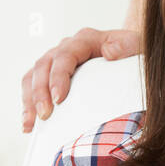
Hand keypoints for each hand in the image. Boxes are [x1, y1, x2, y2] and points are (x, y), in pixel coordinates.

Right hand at [21, 26, 141, 132]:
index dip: (58, 77)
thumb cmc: (132, 52)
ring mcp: (56, 60)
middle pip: (43, 66)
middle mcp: (66, 47)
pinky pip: (32, 87)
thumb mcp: (136, 45)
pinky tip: (29, 126)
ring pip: (33, 76)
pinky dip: (28, 105)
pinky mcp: (51, 75)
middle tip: (45, 115)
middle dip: (40, 92)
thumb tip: (109, 52)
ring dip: (29, 100)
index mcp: (85, 39)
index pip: (64, 56)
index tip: (59, 98)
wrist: (129, 56)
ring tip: (31, 124)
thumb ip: (127, 45)